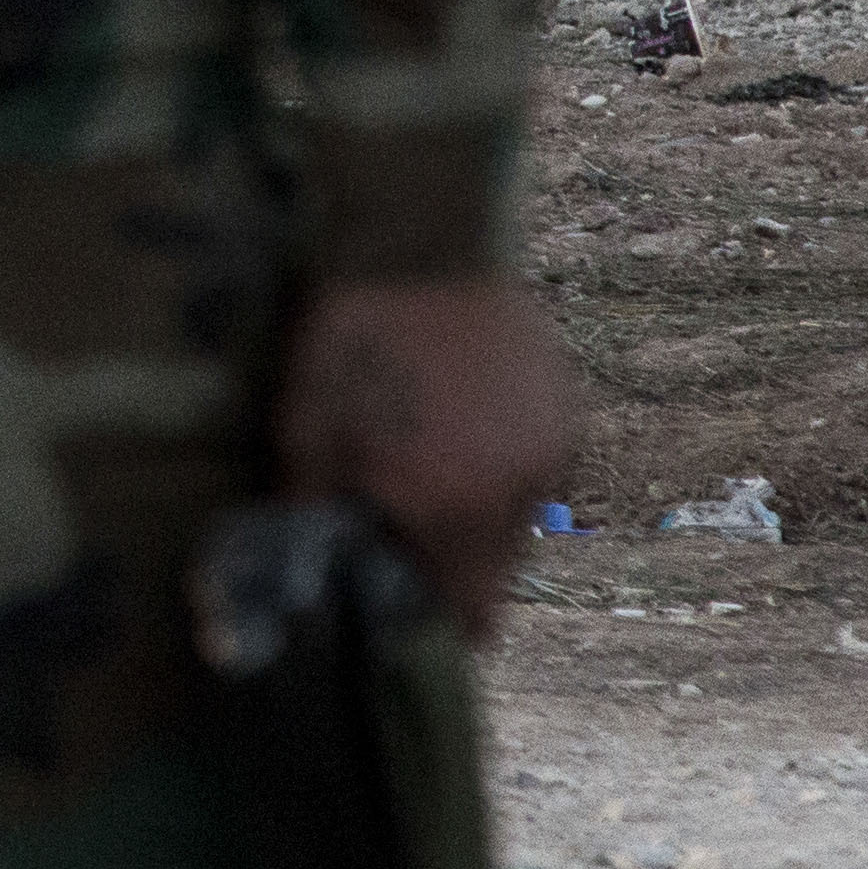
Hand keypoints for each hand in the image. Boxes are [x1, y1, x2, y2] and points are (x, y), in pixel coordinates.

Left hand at [276, 276, 572, 641]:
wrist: (422, 244)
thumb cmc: (349, 335)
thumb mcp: (304, 426)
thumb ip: (318, 510)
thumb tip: (314, 569)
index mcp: (439, 506)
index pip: (457, 612)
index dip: (427, 623)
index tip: (401, 620)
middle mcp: (506, 496)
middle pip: (490, 581)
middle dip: (450, 581)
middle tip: (406, 557)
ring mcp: (545, 457)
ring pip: (512, 530)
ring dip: (473, 526)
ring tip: (425, 484)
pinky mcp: (563, 420)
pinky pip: (530, 478)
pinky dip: (496, 476)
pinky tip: (456, 438)